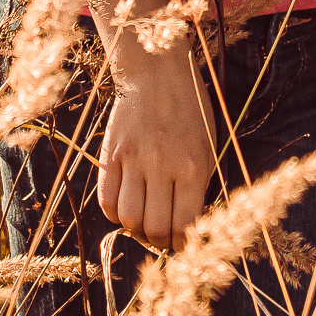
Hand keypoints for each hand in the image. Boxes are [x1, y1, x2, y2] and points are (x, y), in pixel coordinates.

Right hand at [96, 38, 219, 250]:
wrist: (156, 71)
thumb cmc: (190, 108)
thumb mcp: (208, 144)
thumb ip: (200, 183)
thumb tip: (188, 224)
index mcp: (194, 165)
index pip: (185, 224)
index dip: (182, 244)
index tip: (181, 245)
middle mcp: (162, 166)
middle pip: (154, 228)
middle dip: (159, 243)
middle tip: (161, 239)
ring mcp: (133, 161)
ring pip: (128, 219)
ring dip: (136, 231)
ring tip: (143, 225)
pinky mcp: (110, 155)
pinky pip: (106, 200)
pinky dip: (114, 214)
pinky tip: (126, 207)